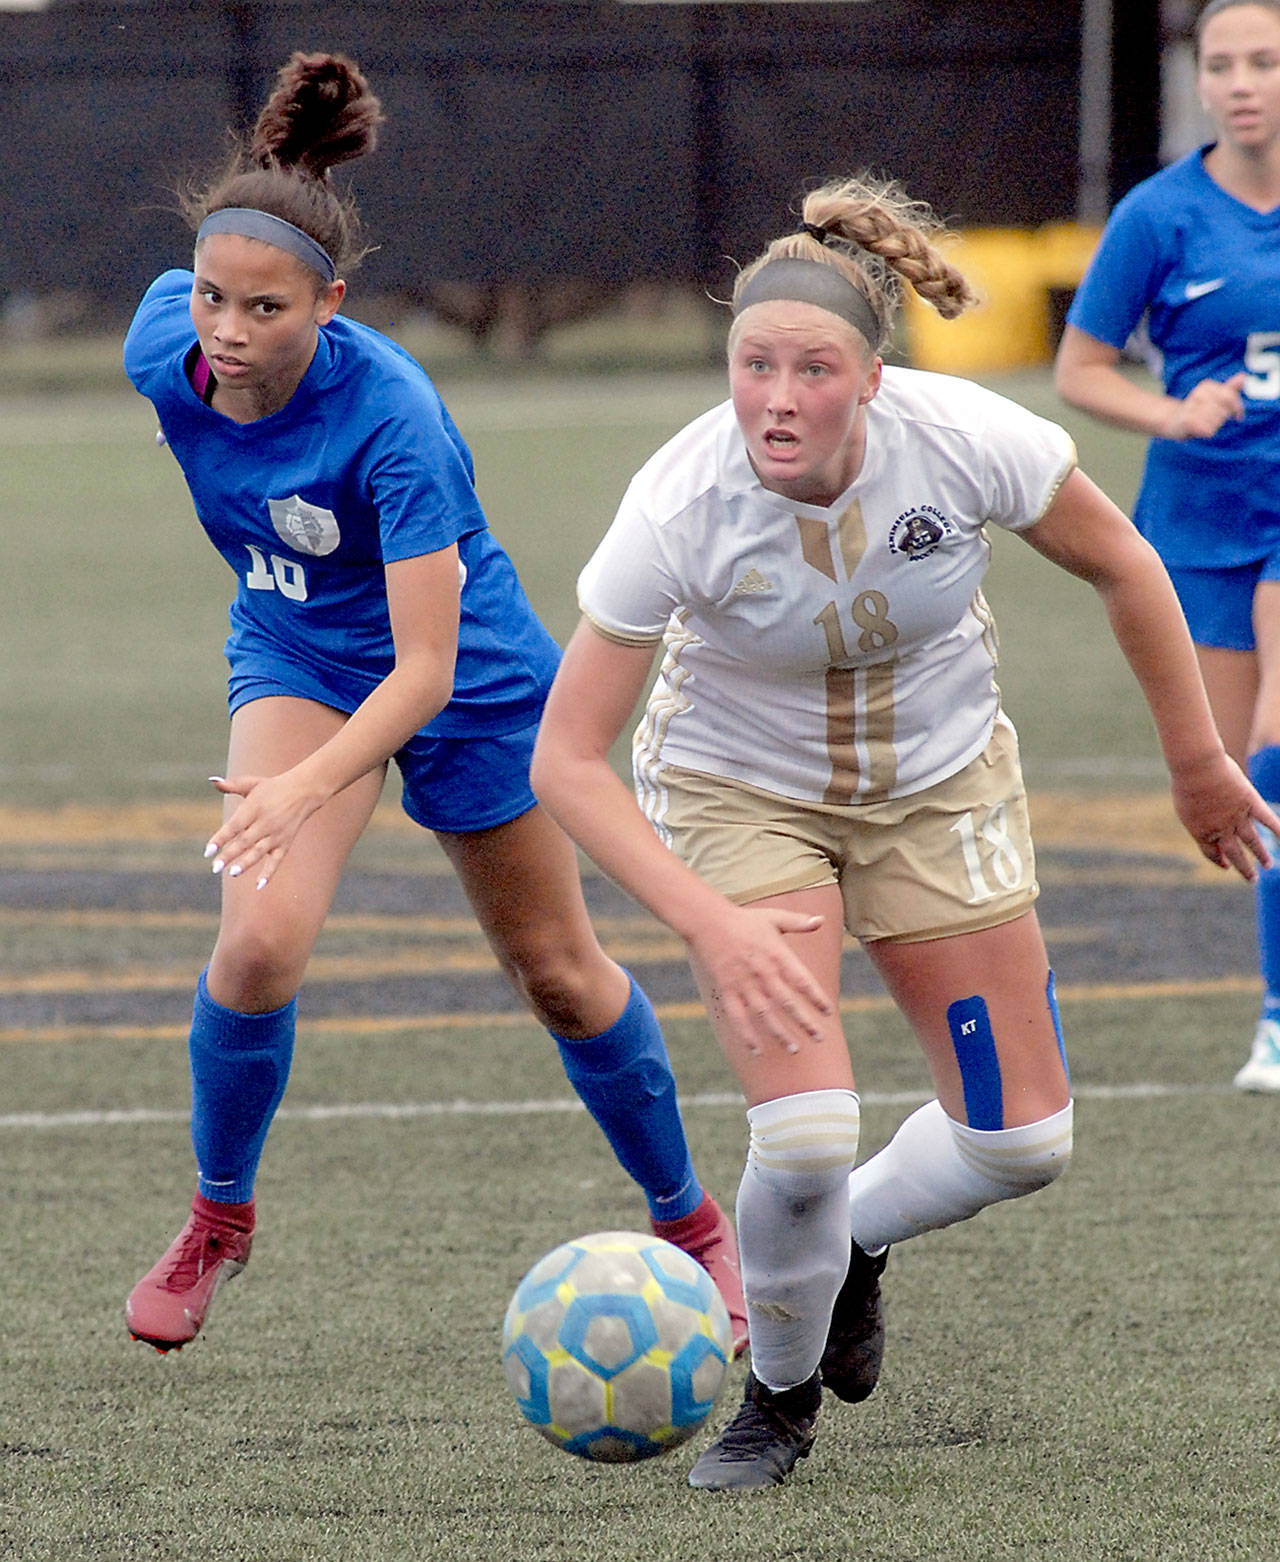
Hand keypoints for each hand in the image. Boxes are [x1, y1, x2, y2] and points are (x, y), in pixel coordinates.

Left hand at [202, 771, 324, 888]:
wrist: (304, 791)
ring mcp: (276, 834)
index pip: (234, 826)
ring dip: (246, 863)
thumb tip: (211, 780)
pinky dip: (269, 872)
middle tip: (214, 868)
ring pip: (259, 851)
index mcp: (254, 807)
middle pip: (244, 841)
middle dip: (229, 855)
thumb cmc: (273, 787)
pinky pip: (277, 860)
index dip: (220, 839)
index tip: (207, 851)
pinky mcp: (286, 842)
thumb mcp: (252, 783)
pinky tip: (259, 885)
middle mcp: (265, 822)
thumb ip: (231, 785)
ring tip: (233, 873)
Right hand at [687, 904, 834, 1056]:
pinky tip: (757, 1050)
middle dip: (805, 1022)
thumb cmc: (744, 920)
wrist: (708, 921)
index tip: (829, 1012)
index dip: (817, 998)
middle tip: (820, 1038)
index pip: (802, 981)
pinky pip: (738, 1017)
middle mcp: (763, 973)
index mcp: (778, 955)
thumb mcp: (774, 918)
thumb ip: (799, 922)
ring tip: (794, 1049)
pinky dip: (747, 1035)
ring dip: (780, 1033)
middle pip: (788, 1003)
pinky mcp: (727, 990)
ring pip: (766, 1014)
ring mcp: (744, 984)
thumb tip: (821, 920)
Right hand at [1162, 374, 1246, 440]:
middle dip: (1222, 418)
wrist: (1172, 421)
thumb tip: (1244, 376)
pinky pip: (1209, 430)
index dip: (1238, 408)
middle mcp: (1198, 394)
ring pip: (1217, 421)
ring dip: (1213, 426)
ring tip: (1203, 423)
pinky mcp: (1187, 421)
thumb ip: (1229, 389)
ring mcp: (1191, 407)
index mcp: (1206, 386)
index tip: (1238, 416)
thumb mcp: (1213, 397)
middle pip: (1225, 411)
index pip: (1231, 397)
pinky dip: (1207, 432)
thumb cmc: (1197, 410)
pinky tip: (1199, 430)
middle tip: (1211, 419)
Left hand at [1169, 751, 1278, 880]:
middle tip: (1252, 879)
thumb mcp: (1185, 805)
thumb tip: (1203, 823)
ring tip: (1268, 866)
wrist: (1196, 766)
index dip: (1219, 860)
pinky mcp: (1250, 802)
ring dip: (1261, 855)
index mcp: (1201, 831)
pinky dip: (1278, 829)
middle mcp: (1220, 829)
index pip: (1211, 853)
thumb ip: (1196, 818)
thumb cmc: (1186, 781)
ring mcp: (1237, 817)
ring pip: (1253, 841)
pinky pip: (1267, 819)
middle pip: (1234, 854)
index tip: (1227, 865)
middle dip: (1243, 868)